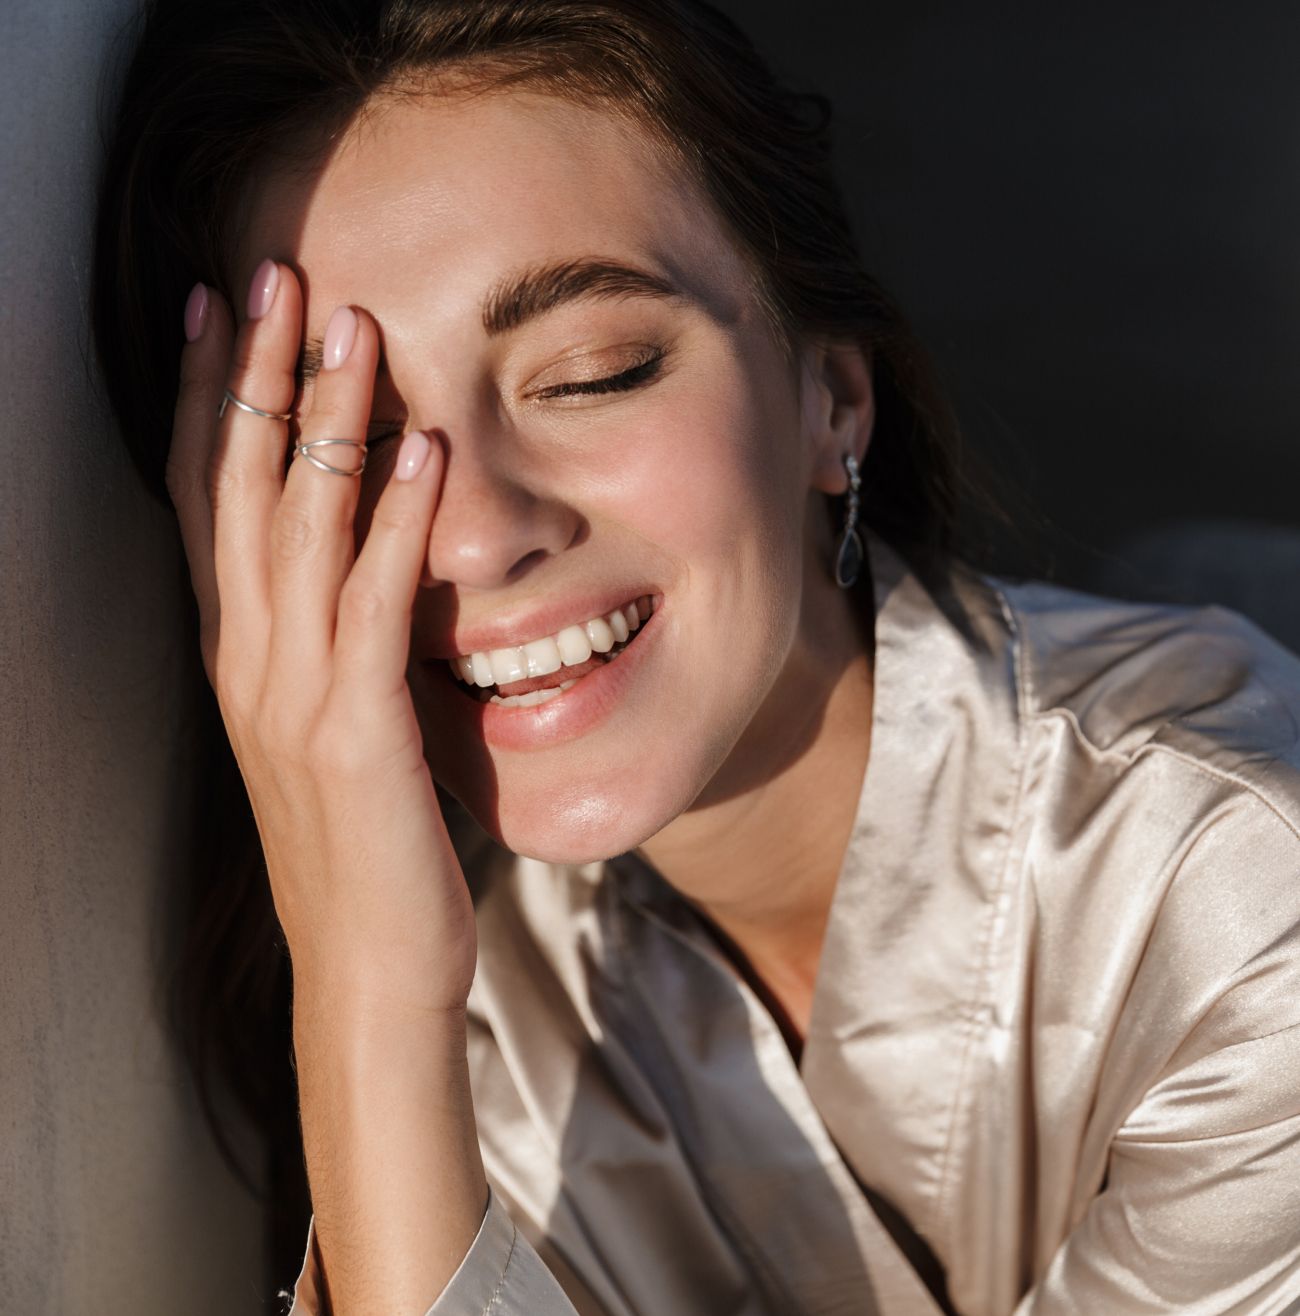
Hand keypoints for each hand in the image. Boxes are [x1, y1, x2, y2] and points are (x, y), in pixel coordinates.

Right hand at [168, 262, 475, 1012]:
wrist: (366, 974)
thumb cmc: (363, 853)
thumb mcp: (335, 735)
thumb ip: (338, 651)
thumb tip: (372, 576)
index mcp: (241, 660)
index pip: (206, 503)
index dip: (208, 401)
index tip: (220, 309)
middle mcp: (250, 665)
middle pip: (237, 491)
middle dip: (255, 375)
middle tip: (273, 271)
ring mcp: (294, 698)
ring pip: (296, 529)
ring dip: (325, 420)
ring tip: (348, 323)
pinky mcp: (357, 734)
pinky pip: (372, 607)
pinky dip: (396, 522)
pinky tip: (424, 451)